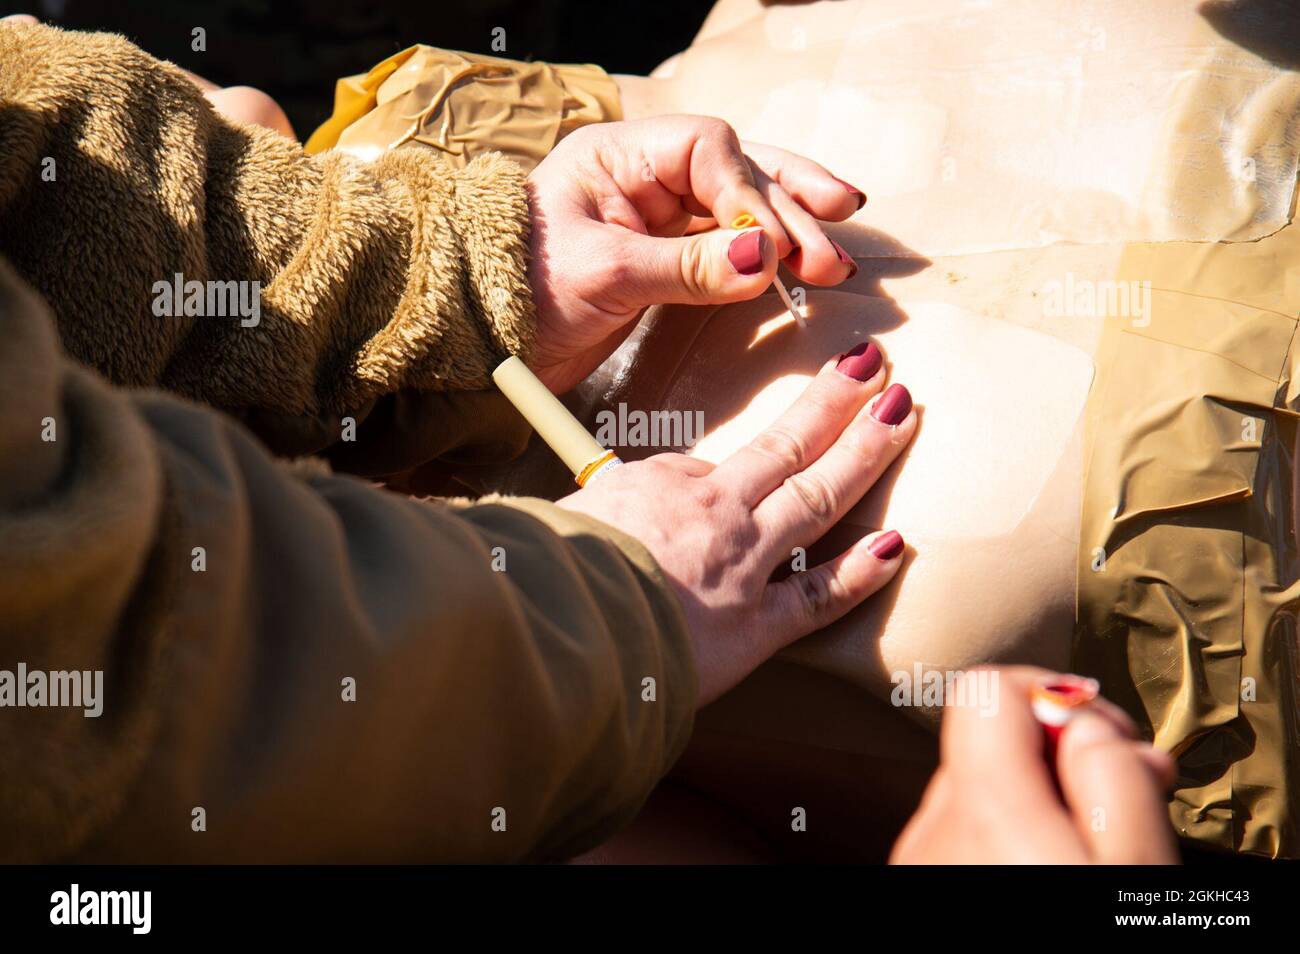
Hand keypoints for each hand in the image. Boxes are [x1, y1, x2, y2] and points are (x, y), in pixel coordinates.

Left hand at [526, 115, 864, 392]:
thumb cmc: (521, 295)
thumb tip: (764, 258)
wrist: (485, 346)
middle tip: (830, 260)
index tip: (771, 251)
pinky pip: (730, 249)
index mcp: (618, 155)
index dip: (749, 195)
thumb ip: (686, 266)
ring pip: (744, 210)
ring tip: (838, 258)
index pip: (709, 150)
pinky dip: (768, 260)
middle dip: (790, 213)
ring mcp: (660, 218)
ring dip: (793, 232)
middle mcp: (645, 176)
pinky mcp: (668, 259)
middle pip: (740, 173)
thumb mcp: (605, 277)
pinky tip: (803, 268)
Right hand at [558, 341, 914, 704]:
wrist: (563, 627)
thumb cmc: (553, 571)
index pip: (705, 464)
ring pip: (819, 496)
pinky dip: (861, 571)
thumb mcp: (568, 515)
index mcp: (664, 485)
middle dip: (835, 400)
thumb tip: (616, 500)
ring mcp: (745, 563)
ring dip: (865, 451)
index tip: (745, 458)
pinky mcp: (758, 627)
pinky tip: (895, 543)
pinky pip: (819, 595)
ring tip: (903, 411)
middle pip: (789, 445)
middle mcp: (717, 511)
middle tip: (876, 362)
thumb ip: (601, 502)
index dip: (731, 460)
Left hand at [890, 667, 1177, 863]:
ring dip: (1038, 799)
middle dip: (1058, 753)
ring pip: (980, 791)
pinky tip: (1053, 864)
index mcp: (983, 808)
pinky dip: (1008, 837)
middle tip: (1124, 795)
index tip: (1107, 738)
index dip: (1055, 695)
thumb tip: (1087, 721)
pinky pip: (964, 834)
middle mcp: (934, 827)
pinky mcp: (919, 881)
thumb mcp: (1137, 863)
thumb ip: (1116, 776)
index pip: (986, 687)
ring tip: (1092, 841)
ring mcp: (919, 858)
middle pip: (989, 741)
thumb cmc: (1097, 943)